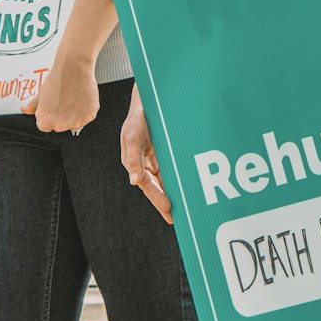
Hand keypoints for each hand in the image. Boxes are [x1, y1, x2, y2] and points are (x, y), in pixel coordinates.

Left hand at [21, 55, 98, 132]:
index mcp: (44, 122)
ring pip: (76, 122)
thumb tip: (24, 109)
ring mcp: (75, 123)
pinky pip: (87, 117)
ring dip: (76, 114)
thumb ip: (32, 106)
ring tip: (74, 97)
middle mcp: (59, 126)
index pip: (46, 126)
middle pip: (61, 125)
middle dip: (63, 116)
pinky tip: (82, 97)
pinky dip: (87, 109)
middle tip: (65, 99)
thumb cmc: (57, 80)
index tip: (55, 105)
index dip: (50, 114)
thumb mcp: (40, 94)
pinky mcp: (89, 117)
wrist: (73, 69)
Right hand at [120, 90, 171, 222]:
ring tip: (184, 210)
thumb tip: (133, 181)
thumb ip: (133, 159)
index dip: (157, 198)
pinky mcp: (165, 154)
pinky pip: (172, 170)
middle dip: (164, 203)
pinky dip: (178, 179)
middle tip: (175, 218)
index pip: (147, 186)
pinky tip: (187, 189)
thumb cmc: (138, 118)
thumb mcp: (133, 136)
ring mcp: (156, 160)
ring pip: (165, 181)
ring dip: (173, 194)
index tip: (168, 208)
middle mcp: (144, 164)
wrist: (149, 101)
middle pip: (156, 188)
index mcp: (134, 163)